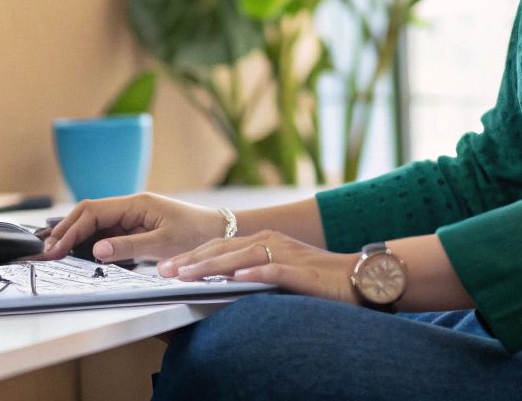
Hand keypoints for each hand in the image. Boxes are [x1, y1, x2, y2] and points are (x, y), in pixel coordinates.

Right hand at [38, 192, 224, 262]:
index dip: (70, 229)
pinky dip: (89, 242)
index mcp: (136, 203)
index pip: (92, 211)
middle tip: (46, 252)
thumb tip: (96, 249)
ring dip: (74, 237)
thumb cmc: (197, 234)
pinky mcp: (136, 228)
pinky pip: (106, 233)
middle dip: (65, 231)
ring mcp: (133, 217)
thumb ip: (129, 247)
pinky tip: (76, 253)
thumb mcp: (164, 244)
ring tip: (54, 253)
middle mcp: (131, 206)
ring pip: (95, 224)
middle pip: (88, 214)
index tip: (55, 248)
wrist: (221, 232)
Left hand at [157, 229, 360, 305]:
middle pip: (223, 249)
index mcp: (264, 239)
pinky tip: (236, 278)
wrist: (357, 276)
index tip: (167, 267)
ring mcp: (286, 253)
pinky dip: (254, 273)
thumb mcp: (279, 270)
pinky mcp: (301, 269)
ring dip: (211, 266)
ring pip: (240, 257)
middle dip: (191, 261)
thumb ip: (253, 272)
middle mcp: (271, 241)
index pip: (219, 246)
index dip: (192, 256)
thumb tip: (223, 282)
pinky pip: (273, 270)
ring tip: (187, 276)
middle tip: (165, 271)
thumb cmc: (317, 278)